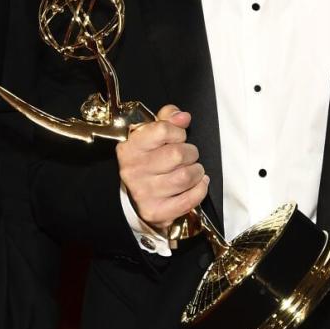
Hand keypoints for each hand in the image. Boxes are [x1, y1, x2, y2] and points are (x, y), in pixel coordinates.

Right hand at [115, 104, 207, 231]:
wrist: (137, 198)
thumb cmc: (149, 162)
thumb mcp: (152, 136)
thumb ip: (167, 120)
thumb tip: (183, 117)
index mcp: (130, 148)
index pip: (162, 129)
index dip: (178, 132)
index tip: (178, 138)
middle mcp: (133, 170)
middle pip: (177, 154)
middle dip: (191, 153)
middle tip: (188, 156)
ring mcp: (143, 193)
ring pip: (186, 177)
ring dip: (197, 172)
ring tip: (193, 171)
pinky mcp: (156, 212)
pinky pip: (189, 199)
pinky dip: (200, 190)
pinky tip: (198, 184)